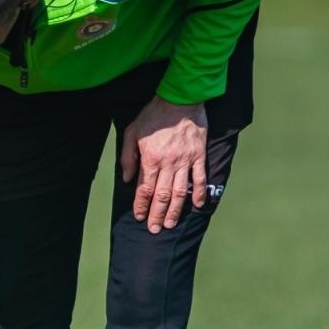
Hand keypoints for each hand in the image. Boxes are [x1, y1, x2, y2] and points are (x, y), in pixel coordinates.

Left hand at [119, 96, 208, 233]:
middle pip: (161, 195)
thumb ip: (128, 157)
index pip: (144, 189)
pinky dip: (199, 194)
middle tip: (154, 229)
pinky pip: (200, 178)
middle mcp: (168, 163)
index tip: (139, 216)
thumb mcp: (132, 132)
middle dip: (156, 214)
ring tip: (170, 224)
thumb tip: (128, 179)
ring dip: (175, 210)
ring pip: (180, 192)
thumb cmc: (153, 115)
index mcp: (150, 158)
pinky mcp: (199, 156)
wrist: (181, 98)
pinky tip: (197, 206)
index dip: (141, 205)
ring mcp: (185, 161)